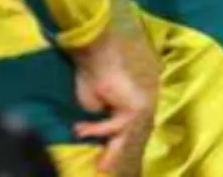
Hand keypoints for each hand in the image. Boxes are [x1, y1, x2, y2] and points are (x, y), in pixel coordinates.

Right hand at [70, 32, 147, 173]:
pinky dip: (98, 129)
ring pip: (127, 135)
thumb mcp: (95, 105)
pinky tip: (80, 129)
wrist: (97, 57)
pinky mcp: (136, 107)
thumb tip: (103, 136)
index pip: (131, 133)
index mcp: (134, 106)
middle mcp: (142, 107)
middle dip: (120, 154)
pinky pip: (117, 126)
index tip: (106, 163)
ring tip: (100, 165)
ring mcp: (142, 107)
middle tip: (105, 169)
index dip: (121, 148)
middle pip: (132, 137)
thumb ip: (102, 121)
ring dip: (112, 150)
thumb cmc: (93, 77)